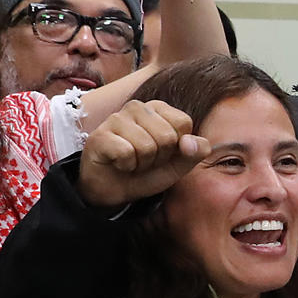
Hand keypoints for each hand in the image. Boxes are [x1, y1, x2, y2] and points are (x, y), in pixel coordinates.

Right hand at [78, 100, 206, 207]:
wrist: (116, 189)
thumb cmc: (148, 171)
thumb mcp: (180, 164)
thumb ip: (196, 151)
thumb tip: (190, 141)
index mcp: (159, 109)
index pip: (183, 122)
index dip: (178, 146)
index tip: (163, 152)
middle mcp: (137, 108)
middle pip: (167, 136)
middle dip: (160, 156)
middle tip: (145, 159)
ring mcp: (116, 118)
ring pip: (147, 145)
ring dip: (142, 163)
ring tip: (133, 161)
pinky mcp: (100, 135)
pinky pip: (126, 153)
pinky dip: (127, 165)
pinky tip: (119, 163)